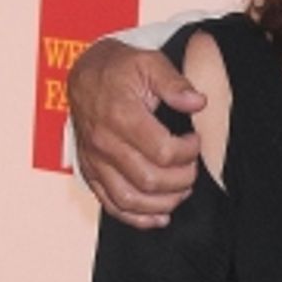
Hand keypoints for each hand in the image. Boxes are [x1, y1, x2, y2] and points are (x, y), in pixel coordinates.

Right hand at [68, 38, 205, 226]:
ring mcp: (95, 161)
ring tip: (182, 189)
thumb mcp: (149, 62)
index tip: (195, 141)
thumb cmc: (118, 69)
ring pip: (131, 200)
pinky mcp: (91, 172)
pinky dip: (137, 218)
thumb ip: (175, 83)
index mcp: (121, 116)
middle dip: (182, 179)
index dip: (188, 152)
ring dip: (164, 202)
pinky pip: (111, 205)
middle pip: (150, 180)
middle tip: (191, 166)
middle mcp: (104, 143)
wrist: (84, 75)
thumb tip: (197, 102)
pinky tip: (160, 215)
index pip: (163, 152)